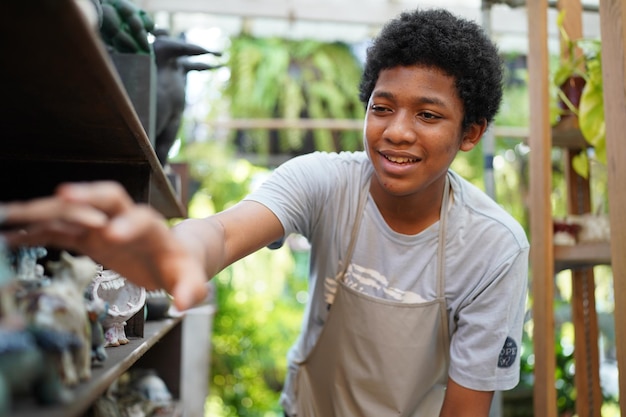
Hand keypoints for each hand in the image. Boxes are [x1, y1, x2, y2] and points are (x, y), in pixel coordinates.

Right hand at [0, 181, 207, 310]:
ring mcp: (104, 226)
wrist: (173, 257)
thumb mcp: (191, 280)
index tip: (112, 234)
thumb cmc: (182, 267)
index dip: (128, 224)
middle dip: (85, 197)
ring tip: (11, 214)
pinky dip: (38, 232)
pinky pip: (60, 231)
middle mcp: (125, 219)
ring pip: (75, 211)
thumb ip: (191, 290)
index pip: (142, 219)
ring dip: (46, 210)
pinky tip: (13, 236)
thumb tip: (186, 304)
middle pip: (105, 199)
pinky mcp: (88, 238)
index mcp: (153, 229)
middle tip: (60, 197)